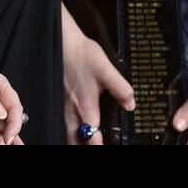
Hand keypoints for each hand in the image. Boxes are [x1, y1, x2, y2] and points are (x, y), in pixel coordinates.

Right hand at [63, 30, 133, 144]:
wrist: (61, 42)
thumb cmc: (80, 54)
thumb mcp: (106, 69)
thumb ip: (120, 89)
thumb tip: (130, 104)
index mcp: (86, 108)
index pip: (92, 139)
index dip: (99, 145)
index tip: (105, 144)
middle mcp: (72, 111)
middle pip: (75, 142)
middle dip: (85, 146)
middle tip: (96, 143)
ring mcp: (62, 107)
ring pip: (66, 134)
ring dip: (76, 140)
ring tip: (85, 141)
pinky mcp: (58, 100)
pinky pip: (61, 122)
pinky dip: (69, 130)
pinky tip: (75, 127)